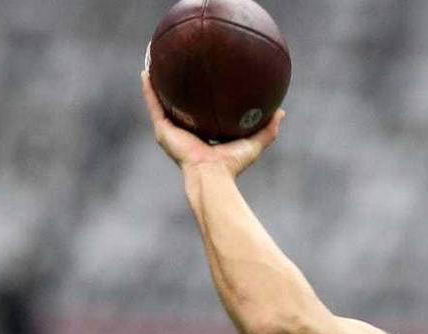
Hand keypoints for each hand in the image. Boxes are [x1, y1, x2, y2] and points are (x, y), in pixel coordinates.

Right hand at [140, 70, 283, 176]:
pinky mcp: (162, 129)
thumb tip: (281, 111)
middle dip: (176, 89)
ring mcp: (171, 131)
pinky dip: (148, 89)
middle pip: (178, 106)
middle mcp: (184, 132)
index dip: (200, 100)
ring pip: (160, 103)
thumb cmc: (233, 164)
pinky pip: (153, 104)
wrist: (212, 175)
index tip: (203, 83)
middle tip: (178, 67)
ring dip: (156, 84)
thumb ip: (268, 129)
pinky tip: (146, 71)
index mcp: (203, 136)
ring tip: (153, 63)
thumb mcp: (254, 142)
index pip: (200, 114)